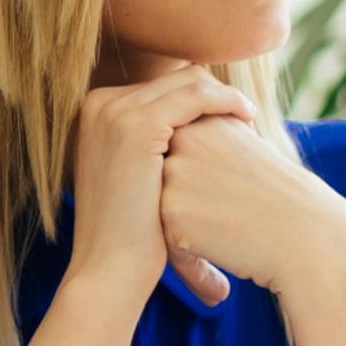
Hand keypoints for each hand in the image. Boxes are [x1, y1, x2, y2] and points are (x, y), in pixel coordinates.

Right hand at [68, 68, 259, 308]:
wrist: (111, 267)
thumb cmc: (133, 232)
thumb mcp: (138, 175)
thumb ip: (156, 144)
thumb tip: (193, 131)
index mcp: (97, 111)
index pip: (162, 86)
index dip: (202, 99)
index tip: (230, 121)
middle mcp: (99, 104)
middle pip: (176, 77)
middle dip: (215, 96)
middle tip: (245, 121)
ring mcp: (114, 111)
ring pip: (189, 80)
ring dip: (225, 97)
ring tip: (248, 121)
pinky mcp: (137, 125)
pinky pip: (196, 95)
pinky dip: (227, 102)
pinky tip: (247, 121)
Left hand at [161, 114, 345, 345]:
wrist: (317, 242)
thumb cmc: (291, 208)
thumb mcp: (252, 157)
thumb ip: (213, 147)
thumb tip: (178, 155)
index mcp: (208, 121)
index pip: (180, 159)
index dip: (206, 194)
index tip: (235, 213)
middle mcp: (187, 140)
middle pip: (162, 183)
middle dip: (185, 216)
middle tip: (228, 239)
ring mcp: (175, 174)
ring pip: (156, 213)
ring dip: (184, 243)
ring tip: (221, 270)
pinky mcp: (170, 213)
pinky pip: (164, 242)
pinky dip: (189, 265)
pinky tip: (218, 287)